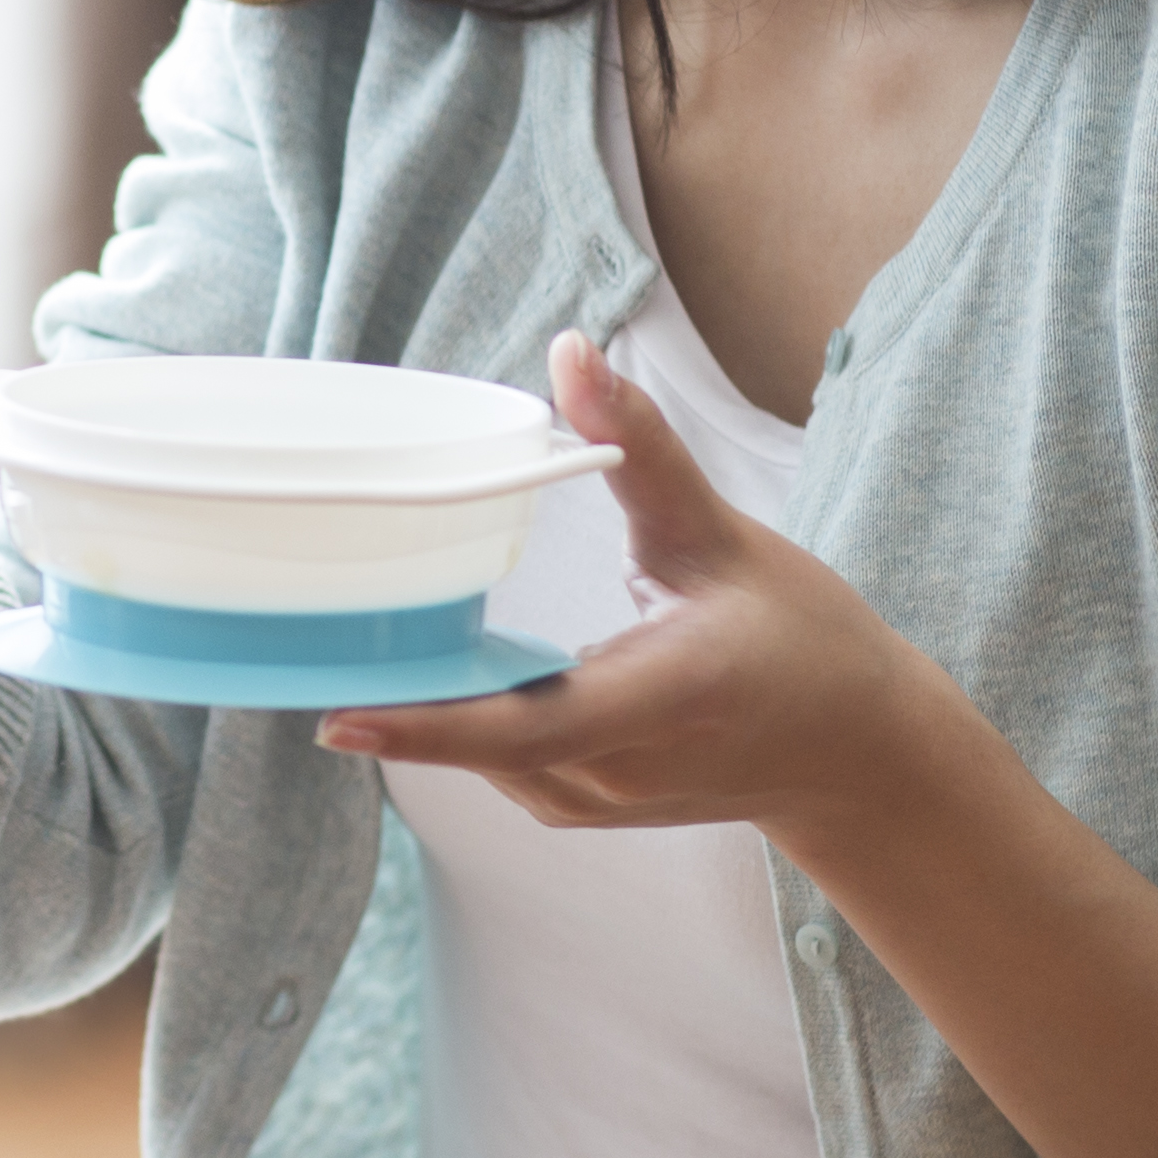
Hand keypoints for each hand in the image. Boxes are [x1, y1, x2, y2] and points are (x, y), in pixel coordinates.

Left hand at [314, 331, 963, 847]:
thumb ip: (639, 451)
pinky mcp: (575, 802)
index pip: (524, 730)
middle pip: (477, 737)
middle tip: (299, 622)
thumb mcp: (725, 537)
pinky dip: (455, 712)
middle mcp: (613, 772)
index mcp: (658, 704)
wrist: (857, 757)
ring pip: (477, 750)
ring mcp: (590, 800)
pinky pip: (492, 757)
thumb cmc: (805, 644)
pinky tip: (423, 659)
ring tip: (343, 630)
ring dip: (420, 698)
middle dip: (393, 687)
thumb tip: (573, 355)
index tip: (337, 718)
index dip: (429, 729)